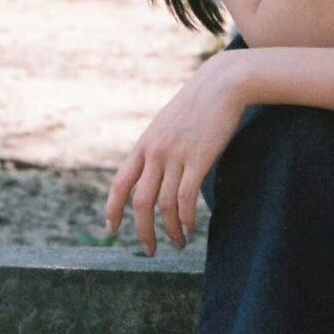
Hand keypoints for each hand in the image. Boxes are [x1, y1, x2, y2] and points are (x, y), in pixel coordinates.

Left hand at [105, 52, 250, 255]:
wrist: (222, 83)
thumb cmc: (198, 104)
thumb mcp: (168, 125)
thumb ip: (158, 148)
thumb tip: (156, 172)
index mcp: (144, 145)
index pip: (119, 183)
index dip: (112, 210)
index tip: (111, 230)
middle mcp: (155, 152)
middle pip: (140, 202)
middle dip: (142, 231)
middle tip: (149, 250)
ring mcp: (176, 156)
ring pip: (164, 205)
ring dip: (170, 230)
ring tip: (177, 243)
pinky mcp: (199, 159)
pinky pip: (186, 197)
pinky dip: (186, 219)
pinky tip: (190, 229)